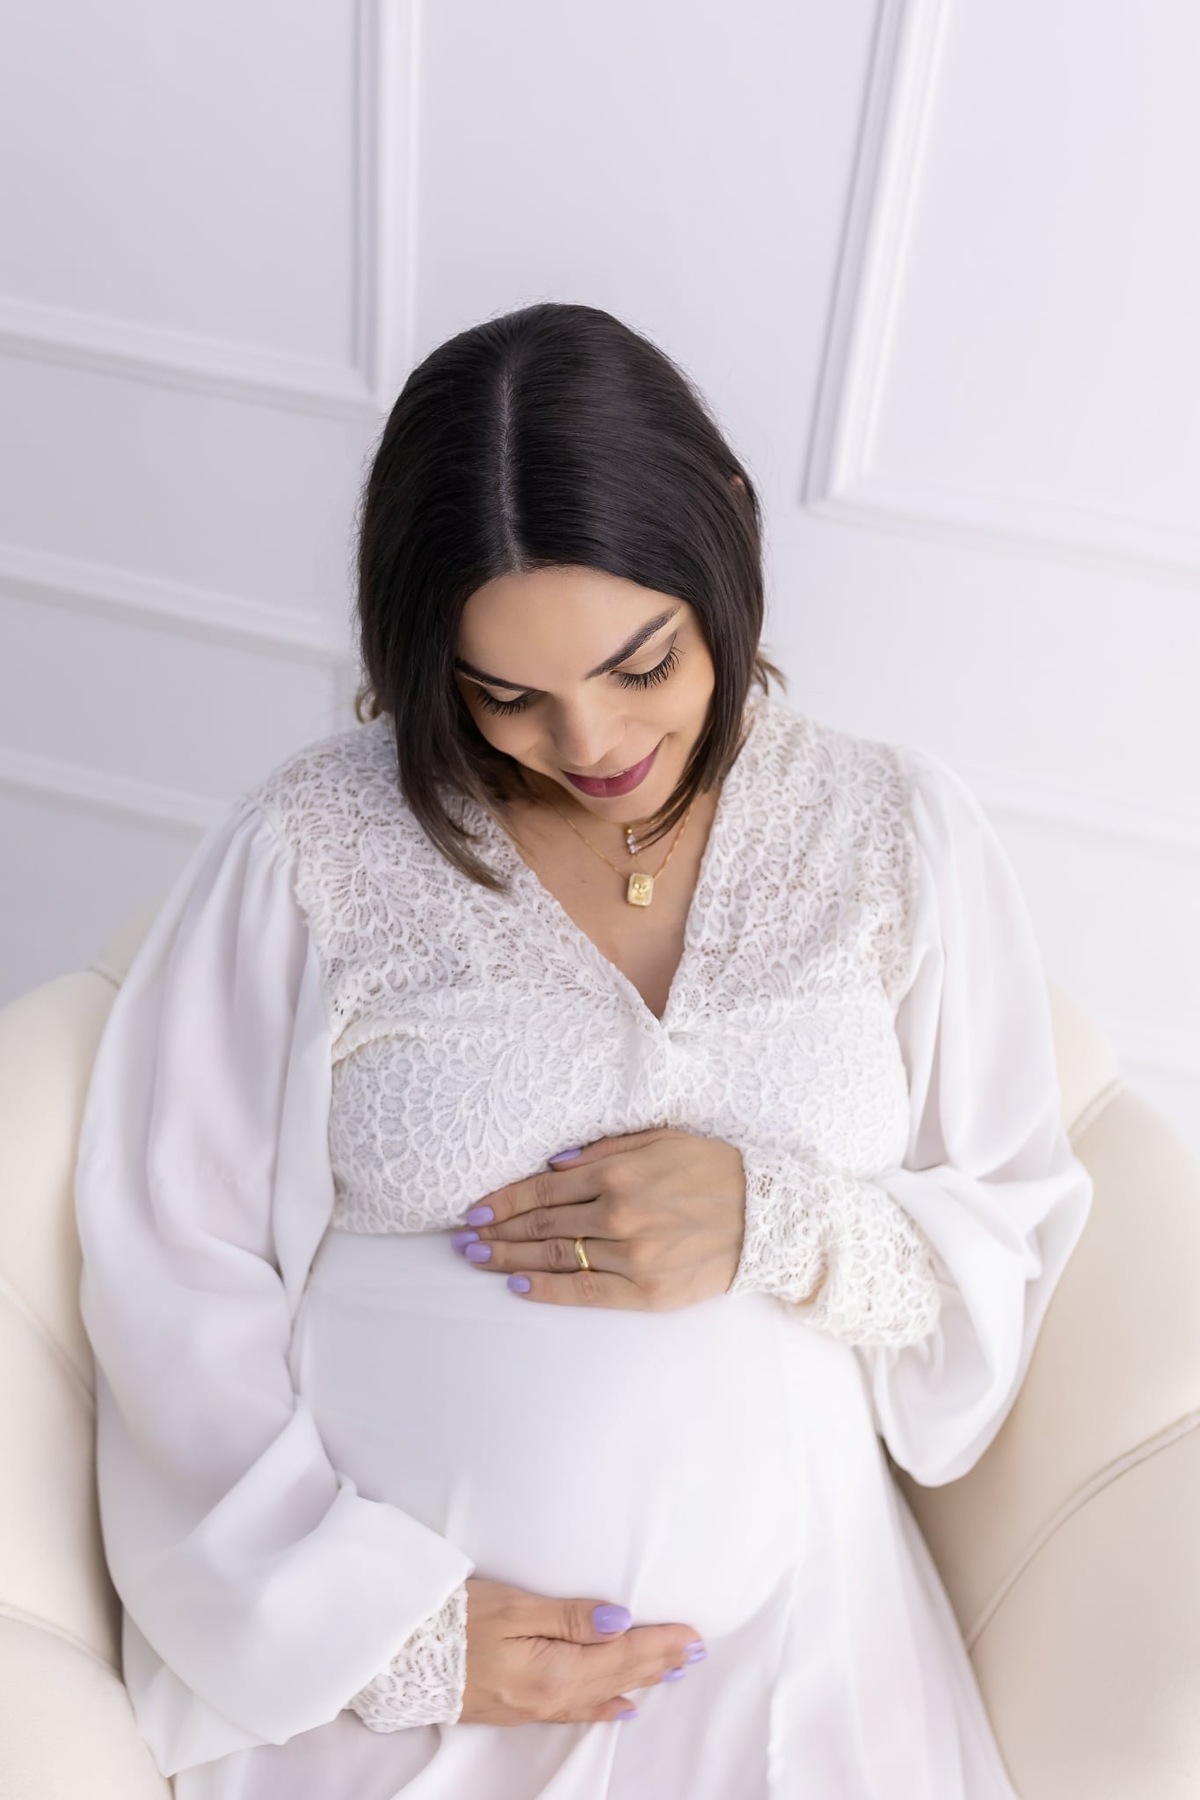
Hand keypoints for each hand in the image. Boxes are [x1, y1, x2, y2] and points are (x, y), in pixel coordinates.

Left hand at [451, 1128, 746, 1309]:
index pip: (542, 1189)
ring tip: (478, 1261)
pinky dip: (546, 1290)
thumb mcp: (661, 1139)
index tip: (474, 1210)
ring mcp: (631, 1256)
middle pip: (540, 1226)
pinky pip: (584, 1292)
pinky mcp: (646, 1292)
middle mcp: (618, 1214)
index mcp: (618, 1173)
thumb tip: (554, 1162)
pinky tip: (518, 1287)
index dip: (502, 1201)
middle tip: (462, 1239)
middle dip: (495, 1232)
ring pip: (554, 1258)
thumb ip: (605, 1149)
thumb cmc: (713, 1170)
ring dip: (509, 1260)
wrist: (769, 1217)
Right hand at [459, 1576, 704, 1723]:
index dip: (660, 1643)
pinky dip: (606, 1706)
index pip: (622, 1655)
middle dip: (661, 1663)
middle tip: (697, 1651)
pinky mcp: (521, 1709)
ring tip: (673, 1671)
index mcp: (555, 1670)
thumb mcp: (514, 1606)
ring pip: (604, 1693)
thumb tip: (621, 1621)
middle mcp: (552, 1696)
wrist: (403, 1658)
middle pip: (619, 1677)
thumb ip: (570, 1616)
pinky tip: (623, 1708)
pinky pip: (577, 1709)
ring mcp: (536, 1706)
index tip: (693, 1635)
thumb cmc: (456, 1621)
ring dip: (641, 1680)